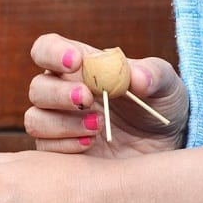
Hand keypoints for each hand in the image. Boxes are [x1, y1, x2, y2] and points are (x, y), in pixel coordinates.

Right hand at [25, 33, 188, 156]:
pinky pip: (45, 147)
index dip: (53, 53)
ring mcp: (58, 124)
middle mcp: (61, 93)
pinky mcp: (60, 152)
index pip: (47, 50)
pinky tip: (91, 144)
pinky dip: (66, 145)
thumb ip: (153, 75)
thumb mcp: (167, 87)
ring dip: (63, 122)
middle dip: (59, 93)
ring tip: (98, 127)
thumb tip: (136, 76)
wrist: (164, 150)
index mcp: (80, 67)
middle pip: (38, 87)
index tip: (75, 61)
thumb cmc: (160, 108)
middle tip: (87, 99)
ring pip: (35, 119)